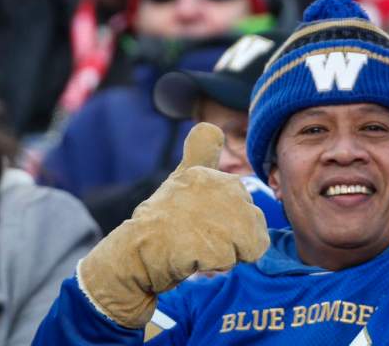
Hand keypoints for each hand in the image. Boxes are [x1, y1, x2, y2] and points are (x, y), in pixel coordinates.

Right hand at [76, 123, 270, 328]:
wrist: (135, 253)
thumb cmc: (160, 219)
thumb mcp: (181, 178)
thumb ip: (199, 153)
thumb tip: (211, 123)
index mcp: (215, 176)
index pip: (247, 207)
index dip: (228, 221)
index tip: (200, 221)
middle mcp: (221, 190)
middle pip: (252, 227)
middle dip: (232, 240)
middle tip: (199, 236)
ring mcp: (219, 217)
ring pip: (247, 245)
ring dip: (227, 254)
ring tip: (198, 247)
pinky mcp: (214, 245)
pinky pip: (235, 260)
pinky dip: (217, 265)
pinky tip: (194, 257)